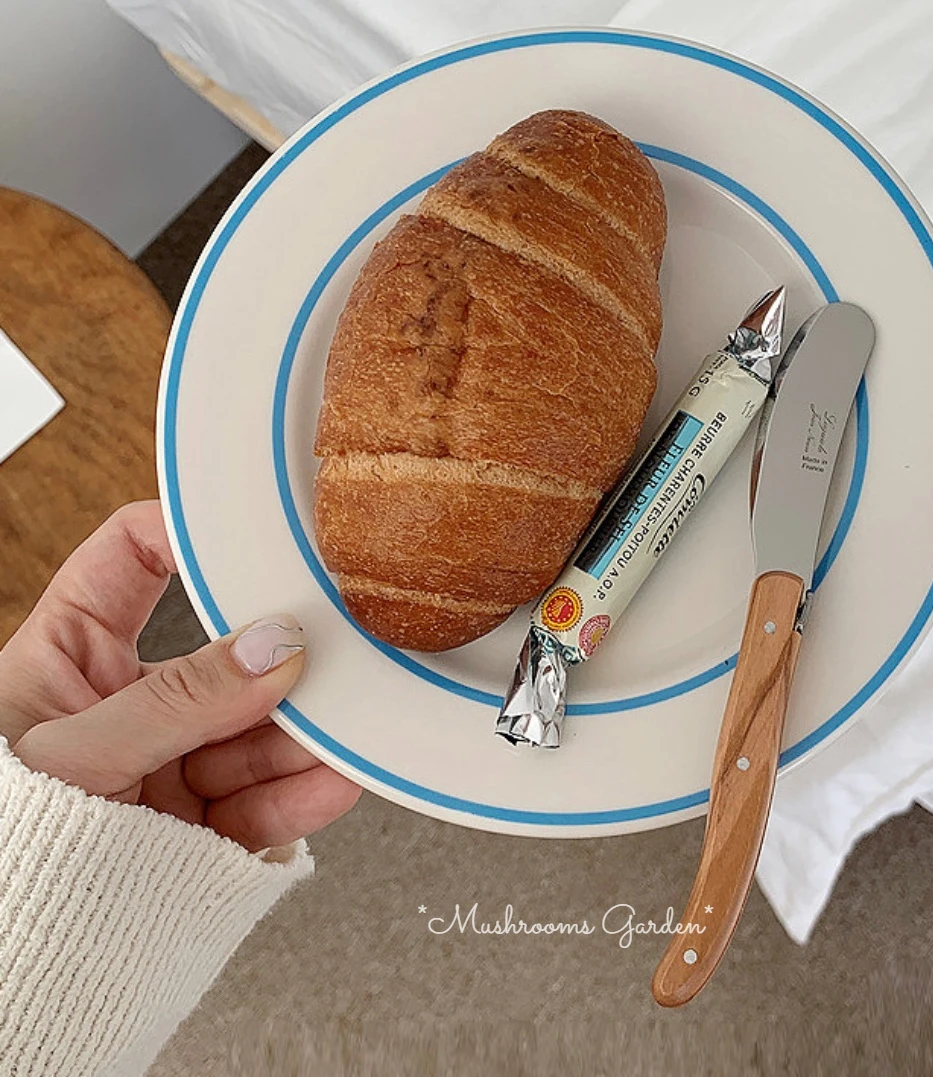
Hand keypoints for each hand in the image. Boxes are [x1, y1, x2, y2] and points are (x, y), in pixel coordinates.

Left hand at [0, 502, 360, 852]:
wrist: (12, 958)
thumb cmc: (0, 841)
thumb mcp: (74, 756)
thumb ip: (177, 701)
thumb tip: (273, 645)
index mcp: (68, 659)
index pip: (128, 562)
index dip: (183, 534)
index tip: (247, 528)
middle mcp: (121, 705)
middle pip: (216, 658)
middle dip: (275, 660)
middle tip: (329, 651)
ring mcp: (161, 766)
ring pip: (247, 732)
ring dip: (299, 733)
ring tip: (344, 726)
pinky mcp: (192, 828)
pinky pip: (256, 802)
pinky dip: (299, 793)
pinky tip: (332, 779)